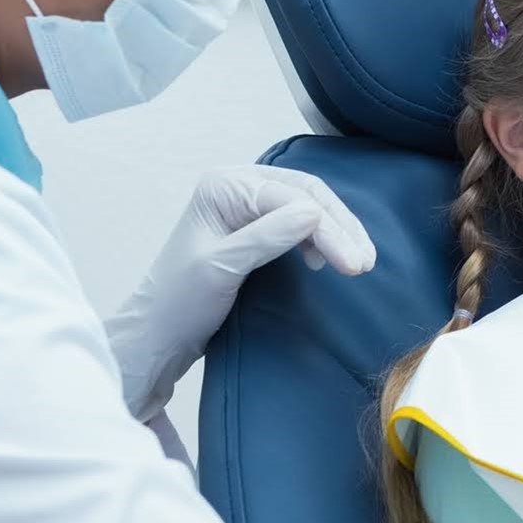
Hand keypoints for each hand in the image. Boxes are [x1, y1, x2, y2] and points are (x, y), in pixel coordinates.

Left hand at [105, 165, 374, 418]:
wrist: (156, 337)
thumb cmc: (178, 304)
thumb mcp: (221, 269)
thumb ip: (266, 238)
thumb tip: (315, 214)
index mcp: (223, 185)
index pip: (292, 198)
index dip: (329, 228)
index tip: (355, 265)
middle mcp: (236, 186)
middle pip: (306, 194)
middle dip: (339, 227)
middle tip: (366, 263)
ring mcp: (245, 207)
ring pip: (307, 208)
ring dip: (336, 233)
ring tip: (358, 263)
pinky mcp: (253, 230)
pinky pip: (298, 224)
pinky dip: (320, 240)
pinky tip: (327, 261)